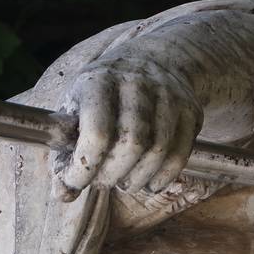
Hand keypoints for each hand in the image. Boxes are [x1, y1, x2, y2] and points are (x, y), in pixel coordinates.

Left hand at [52, 55, 202, 197]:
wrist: (153, 60)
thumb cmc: (103, 96)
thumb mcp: (74, 112)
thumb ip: (63, 154)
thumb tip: (64, 194)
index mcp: (99, 80)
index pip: (97, 133)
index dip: (85, 168)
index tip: (76, 182)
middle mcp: (136, 82)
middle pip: (131, 144)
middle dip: (112, 175)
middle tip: (102, 181)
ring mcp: (168, 94)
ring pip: (157, 151)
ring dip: (137, 179)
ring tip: (124, 181)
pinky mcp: (190, 109)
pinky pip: (180, 154)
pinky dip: (162, 178)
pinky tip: (148, 182)